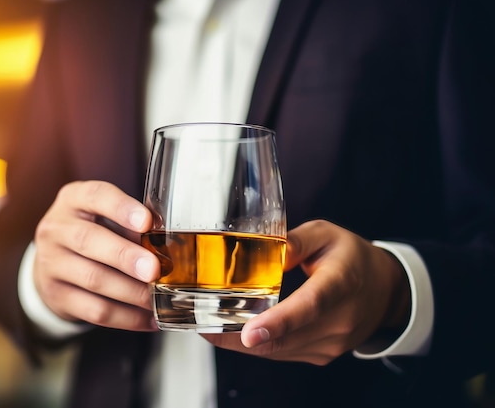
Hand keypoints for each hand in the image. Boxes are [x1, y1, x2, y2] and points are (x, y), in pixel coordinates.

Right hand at [32, 180, 159, 330]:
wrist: (52, 263)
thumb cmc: (93, 233)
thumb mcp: (106, 218)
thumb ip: (133, 226)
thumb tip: (168, 246)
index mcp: (74, 200)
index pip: (95, 196)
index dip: (121, 208)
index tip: (146, 222)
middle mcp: (57, 228)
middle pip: (88, 240)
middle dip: (125, 256)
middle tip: (153, 269)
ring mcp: (51, 263)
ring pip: (92, 279)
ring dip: (130, 292)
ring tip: (156, 298)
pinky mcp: (56, 296)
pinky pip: (94, 310)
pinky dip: (126, 317)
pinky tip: (148, 319)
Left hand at [202, 219, 410, 364]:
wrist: (385, 290)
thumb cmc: (351, 256)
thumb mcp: (326, 234)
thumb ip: (295, 241)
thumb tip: (263, 251)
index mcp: (340, 283)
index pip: (309, 306)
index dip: (278, 322)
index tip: (249, 334)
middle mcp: (339, 321)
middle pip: (285, 338)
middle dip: (238, 337)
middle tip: (202, 326)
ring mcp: (332, 343)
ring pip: (279, 351)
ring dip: (242, 343)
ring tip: (210, 326)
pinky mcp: (322, 355)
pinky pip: (284, 353)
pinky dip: (258, 344)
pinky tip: (236, 331)